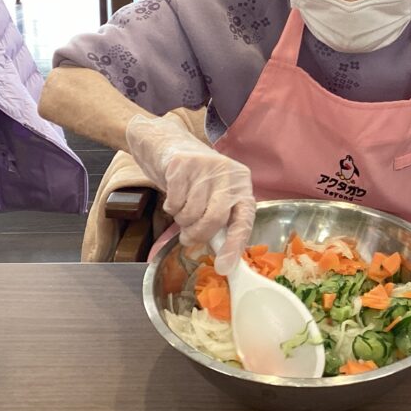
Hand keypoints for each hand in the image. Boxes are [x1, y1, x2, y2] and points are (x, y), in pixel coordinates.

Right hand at [125, 113, 254, 273]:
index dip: (234, 245)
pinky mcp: (182, 164)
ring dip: (181, 220)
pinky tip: (173, 195)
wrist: (167, 143)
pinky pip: (174, 203)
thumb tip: (224, 259)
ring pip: (191, 213)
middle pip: (214, 219)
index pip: (244, 219)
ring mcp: (206, 167)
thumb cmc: (195, 178)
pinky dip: (170, 207)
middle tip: (188, 238)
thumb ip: (221, 220)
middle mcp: (228, 174)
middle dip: (197, 234)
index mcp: (242, 185)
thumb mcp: (214, 195)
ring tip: (181, 208)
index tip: (224, 267)